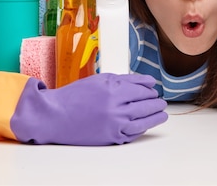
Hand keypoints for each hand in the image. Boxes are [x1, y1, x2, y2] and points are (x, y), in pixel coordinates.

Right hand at [10, 73, 167, 145]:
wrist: (55, 116)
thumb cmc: (75, 96)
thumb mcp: (100, 80)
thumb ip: (126, 79)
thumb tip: (148, 81)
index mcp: (114, 90)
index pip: (142, 89)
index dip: (150, 89)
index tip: (153, 89)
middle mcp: (117, 107)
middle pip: (147, 104)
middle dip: (156, 103)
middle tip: (160, 102)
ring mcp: (115, 124)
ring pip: (145, 120)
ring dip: (156, 116)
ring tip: (161, 113)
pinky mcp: (112, 138)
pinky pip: (134, 133)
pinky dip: (143, 128)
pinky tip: (146, 124)